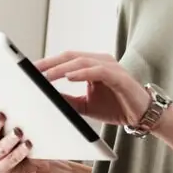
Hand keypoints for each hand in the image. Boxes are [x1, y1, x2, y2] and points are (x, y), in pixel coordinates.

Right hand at [0, 99, 47, 172]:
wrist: (40, 162)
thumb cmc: (27, 138)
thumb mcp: (17, 122)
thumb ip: (12, 110)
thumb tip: (18, 92)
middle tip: (1, 115)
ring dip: (9, 140)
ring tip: (19, 132)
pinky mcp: (1, 171)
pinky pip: (9, 161)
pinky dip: (18, 153)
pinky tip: (27, 145)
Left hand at [35, 51, 150, 127]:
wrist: (142, 116)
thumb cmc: (116, 107)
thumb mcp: (85, 105)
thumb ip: (67, 100)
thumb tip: (46, 99)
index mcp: (93, 65)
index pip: (66, 60)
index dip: (48, 63)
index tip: (30, 71)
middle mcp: (101, 61)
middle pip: (71, 57)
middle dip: (50, 63)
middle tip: (32, 71)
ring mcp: (111, 67)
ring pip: (82, 62)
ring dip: (62, 68)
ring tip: (46, 76)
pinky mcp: (119, 76)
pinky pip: (98, 71)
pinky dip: (82, 73)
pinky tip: (69, 77)